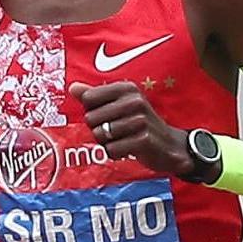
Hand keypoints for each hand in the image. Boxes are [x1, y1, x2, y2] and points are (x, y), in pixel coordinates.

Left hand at [69, 81, 193, 174]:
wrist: (169, 145)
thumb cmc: (140, 124)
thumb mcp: (120, 104)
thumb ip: (95, 96)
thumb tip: (73, 88)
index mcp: (126, 88)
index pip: (89, 99)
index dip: (92, 111)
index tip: (107, 115)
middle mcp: (134, 101)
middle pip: (91, 119)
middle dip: (99, 130)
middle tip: (116, 131)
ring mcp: (140, 120)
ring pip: (100, 135)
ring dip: (107, 143)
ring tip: (123, 139)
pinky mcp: (143, 140)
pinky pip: (111, 150)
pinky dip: (116, 153)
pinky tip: (128, 149)